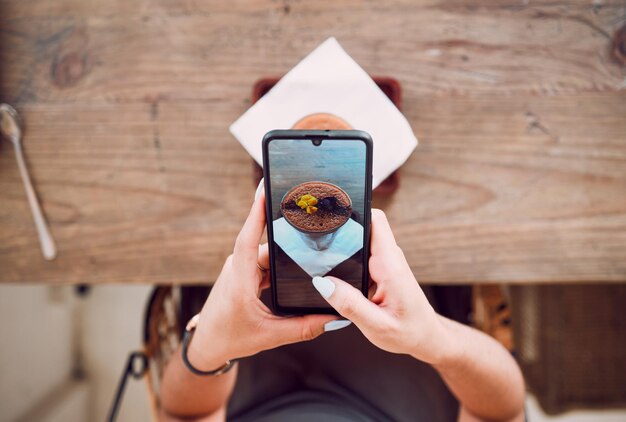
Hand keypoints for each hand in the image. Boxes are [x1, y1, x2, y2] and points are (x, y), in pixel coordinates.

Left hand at [188, 192, 338, 370]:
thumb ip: (304, 328)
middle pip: (266, 242)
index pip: (247, 238)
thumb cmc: (230, 338)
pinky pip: (265, 260)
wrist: (207, 345)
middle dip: (287, 229)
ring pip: (268, 251)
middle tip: (310, 211)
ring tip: (312, 237)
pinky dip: (281, 260)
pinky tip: (299, 260)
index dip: (257, 212)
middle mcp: (238, 267)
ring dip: (286, 247)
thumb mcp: (270, 335)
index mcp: (239, 279)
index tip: (265, 189)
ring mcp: (241, 268)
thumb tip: (334, 318)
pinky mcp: (245, 272)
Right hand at [312, 209, 453, 364]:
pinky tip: (330, 269)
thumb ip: (349, 304)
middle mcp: (389, 258)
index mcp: (390, 266)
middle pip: (363, 225)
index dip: (354, 211)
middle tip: (312, 240)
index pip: (375, 220)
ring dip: (341, 243)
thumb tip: (322, 282)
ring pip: (360, 239)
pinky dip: (345, 257)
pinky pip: (361, 253)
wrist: (427, 338)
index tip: (329, 216)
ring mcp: (385, 262)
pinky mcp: (381, 269)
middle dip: (339, 228)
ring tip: (316, 254)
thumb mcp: (377, 326)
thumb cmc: (408, 333)